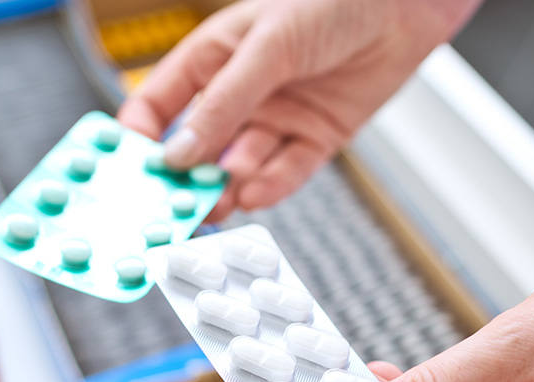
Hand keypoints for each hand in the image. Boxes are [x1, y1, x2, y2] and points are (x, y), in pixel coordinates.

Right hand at [118, 0, 478, 219]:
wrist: (404, 5)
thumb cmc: (330, 1)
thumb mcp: (267, 47)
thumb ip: (224, 103)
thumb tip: (177, 153)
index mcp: (211, 59)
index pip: (158, 105)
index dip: (140, 139)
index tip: (129, 171)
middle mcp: (239, 94)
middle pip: (197, 147)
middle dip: (183, 179)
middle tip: (171, 208)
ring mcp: (276, 119)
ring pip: (239, 167)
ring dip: (224, 189)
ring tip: (212, 207)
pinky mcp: (314, 139)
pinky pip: (285, 172)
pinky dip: (270, 187)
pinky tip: (254, 196)